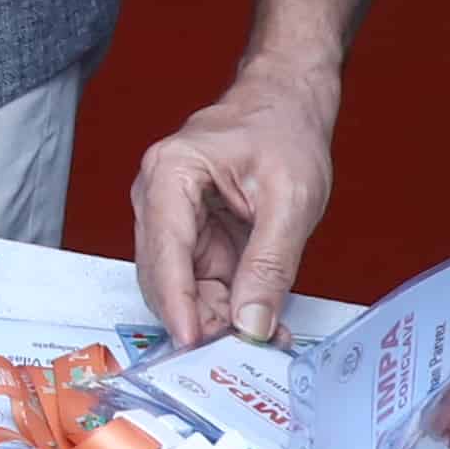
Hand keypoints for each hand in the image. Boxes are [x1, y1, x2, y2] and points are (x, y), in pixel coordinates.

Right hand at [132, 58, 339, 346]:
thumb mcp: (291, 200)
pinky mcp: (192, 234)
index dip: (177, 303)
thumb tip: (251, 322)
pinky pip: (200, 281)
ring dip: (215, 315)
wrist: (287, 102)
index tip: (193, 344)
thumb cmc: (284, 129)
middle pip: (164, 276)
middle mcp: (158, 195)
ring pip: (180, 287)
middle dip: (200, 316)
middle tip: (244, 346)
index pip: (164, 252)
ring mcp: (172, 217)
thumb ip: (270, 265)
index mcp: (171, 173)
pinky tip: (257, 315)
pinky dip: (225, 304)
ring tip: (262, 331)